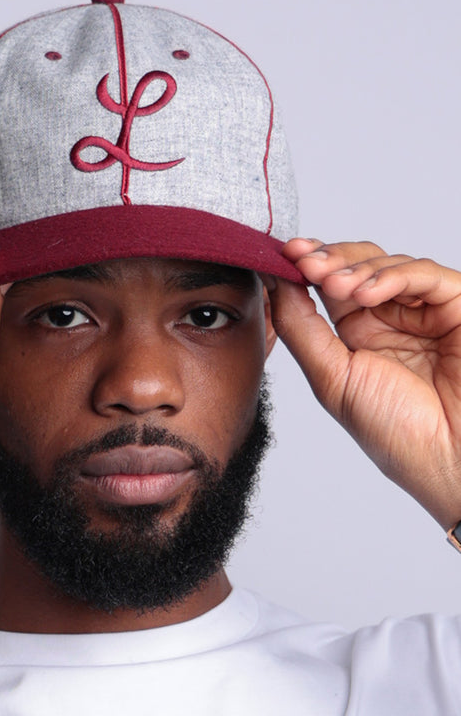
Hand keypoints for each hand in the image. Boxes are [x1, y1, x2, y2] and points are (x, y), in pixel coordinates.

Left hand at [267, 238, 460, 528]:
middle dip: (328, 258)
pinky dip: (393, 276)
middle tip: (304, 260)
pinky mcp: (459, 309)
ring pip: (389, 264)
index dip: (307, 264)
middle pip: (358, 265)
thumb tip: (273, 282)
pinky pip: (426, 276)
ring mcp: (426, 313)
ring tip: (334, 285)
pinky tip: (366, 293)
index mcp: (359, 337)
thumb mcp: (332, 378)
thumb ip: (302, 328)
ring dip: (355, 268)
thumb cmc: (396, 434)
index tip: (283, 253)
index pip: (329, 284)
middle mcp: (392, 320)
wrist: (452, 462)